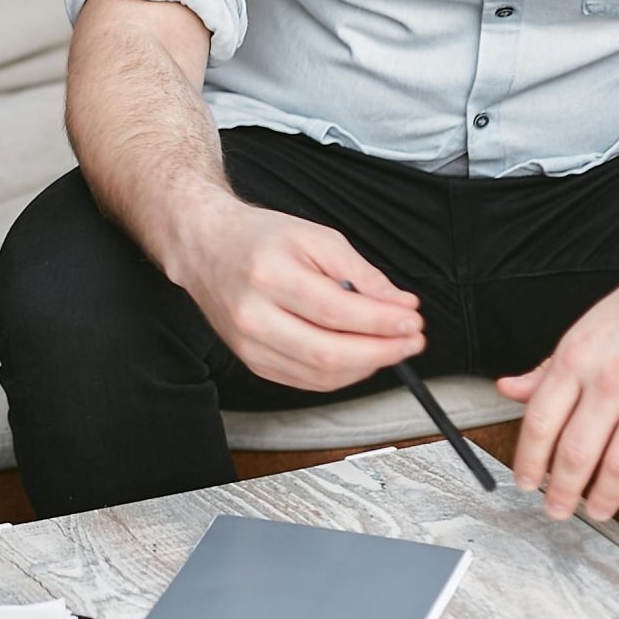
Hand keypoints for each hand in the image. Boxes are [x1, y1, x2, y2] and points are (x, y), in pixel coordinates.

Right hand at [167, 198, 424, 391]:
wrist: (205, 247)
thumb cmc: (258, 238)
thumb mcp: (315, 237)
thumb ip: (360, 272)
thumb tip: (399, 304)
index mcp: (269, 276)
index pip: (337, 312)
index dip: (382, 322)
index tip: (412, 320)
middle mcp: (254, 315)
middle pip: (328, 353)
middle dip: (382, 352)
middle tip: (411, 340)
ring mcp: (249, 344)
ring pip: (320, 375)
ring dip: (366, 367)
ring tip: (390, 348)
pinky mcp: (252, 361)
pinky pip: (306, 381)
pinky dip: (341, 374)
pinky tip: (359, 356)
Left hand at [497, 253, 618, 523]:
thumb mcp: (585, 328)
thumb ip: (547, 367)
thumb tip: (509, 390)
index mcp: (577, 356)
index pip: (540, 423)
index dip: (529, 461)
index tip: (526, 483)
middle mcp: (612, 378)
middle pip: (576, 451)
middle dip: (562, 490)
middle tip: (557, 509)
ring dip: (605, 497)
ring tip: (597, 511)